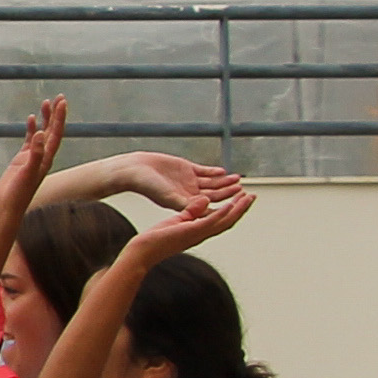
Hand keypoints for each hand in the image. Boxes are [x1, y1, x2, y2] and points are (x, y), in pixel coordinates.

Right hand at [0, 95, 67, 215]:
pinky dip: (31, 129)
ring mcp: (33, 158)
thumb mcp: (28, 173)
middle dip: (56, 114)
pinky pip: (30, 140)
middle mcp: (43, 156)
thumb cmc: (18, 195)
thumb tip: (42, 134)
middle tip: (59, 98)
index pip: (56, 133)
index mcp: (47, 159)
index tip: (62, 102)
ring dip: (45, 119)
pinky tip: (31, 120)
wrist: (7, 208)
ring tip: (46, 103)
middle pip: (53, 131)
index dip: (60, 117)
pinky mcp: (22, 160)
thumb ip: (36, 154)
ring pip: (42, 134)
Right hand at [117, 151, 237, 214]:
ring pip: (211, 184)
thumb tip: (208, 206)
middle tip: (244, 192)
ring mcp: (188, 182)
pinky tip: (222, 172)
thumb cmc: (147, 186)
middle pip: (215, 196)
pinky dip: (213, 172)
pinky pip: (203, 172)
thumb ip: (188, 204)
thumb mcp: (169, 198)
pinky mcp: (185, 169)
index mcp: (186, 205)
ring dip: (225, 183)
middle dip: (230, 194)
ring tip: (238, 180)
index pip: (211, 209)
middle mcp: (189, 195)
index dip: (226, 207)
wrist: (133, 170)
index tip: (239, 205)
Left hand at [126, 182, 253, 265]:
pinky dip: (221, 213)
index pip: (221, 220)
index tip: (242, 199)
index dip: (234, 210)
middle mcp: (203, 234)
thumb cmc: (157, 239)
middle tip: (252, 196)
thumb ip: (190, 211)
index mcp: (199, 231)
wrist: (144, 251)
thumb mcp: (177, 220)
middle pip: (228, 221)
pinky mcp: (191, 231)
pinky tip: (230, 204)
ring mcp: (198, 233)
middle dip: (241, 208)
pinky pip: (210, 221)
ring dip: (237, 209)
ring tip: (247, 197)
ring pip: (224, 221)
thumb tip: (204, 200)